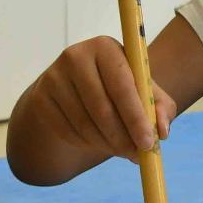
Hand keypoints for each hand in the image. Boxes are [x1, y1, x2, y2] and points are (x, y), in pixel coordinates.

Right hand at [21, 37, 174, 162]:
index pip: (122, 86)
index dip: (136, 118)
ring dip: (107, 144)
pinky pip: (67, 131)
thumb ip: (161, 108)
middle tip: (138, 155)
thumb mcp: (144, 91)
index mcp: (105, 47)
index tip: (149, 143)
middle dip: (123, 138)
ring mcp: (53, 77)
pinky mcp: (41, 98)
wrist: (74, 88)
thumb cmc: (118, 88)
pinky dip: (87, 144)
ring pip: (84, 124)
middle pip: (101, 108)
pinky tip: (98, 141)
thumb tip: (162, 131)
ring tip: (122, 150)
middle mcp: (76, 56)